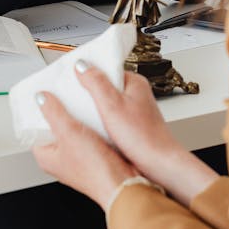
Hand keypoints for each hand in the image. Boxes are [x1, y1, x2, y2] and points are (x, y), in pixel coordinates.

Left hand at [32, 91, 139, 209]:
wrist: (123, 183)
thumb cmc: (95, 169)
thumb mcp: (69, 133)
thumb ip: (54, 113)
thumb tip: (41, 98)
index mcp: (46, 157)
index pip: (34, 129)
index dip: (38, 111)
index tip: (45, 95)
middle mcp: (60, 159)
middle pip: (54, 127)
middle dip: (60, 110)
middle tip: (65, 95)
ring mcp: (77, 157)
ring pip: (73, 130)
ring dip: (78, 116)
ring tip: (82, 102)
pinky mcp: (94, 155)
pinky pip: (88, 134)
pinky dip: (91, 124)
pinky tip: (97, 116)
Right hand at [76, 64, 218, 206]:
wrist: (158, 163)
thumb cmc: (143, 136)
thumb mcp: (113, 106)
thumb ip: (97, 83)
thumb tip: (82, 65)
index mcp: (134, 83)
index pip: (106, 68)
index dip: (87, 72)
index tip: (70, 77)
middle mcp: (135, 94)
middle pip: (104, 86)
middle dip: (87, 92)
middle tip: (70, 98)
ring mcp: (133, 110)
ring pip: (106, 103)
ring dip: (92, 108)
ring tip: (78, 114)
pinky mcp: (130, 124)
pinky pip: (109, 117)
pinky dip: (99, 121)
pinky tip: (92, 128)